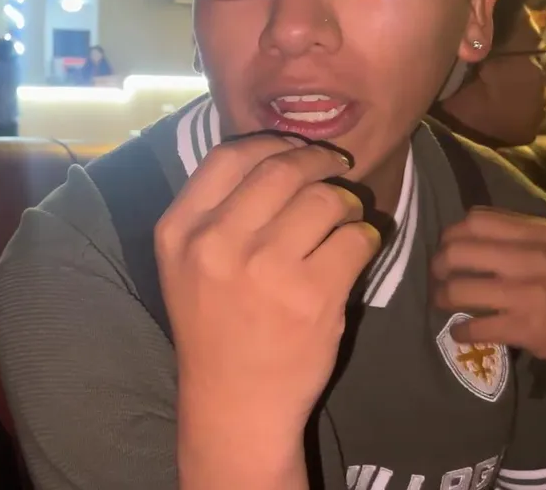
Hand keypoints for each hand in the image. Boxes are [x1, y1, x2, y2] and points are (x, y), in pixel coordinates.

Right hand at [154, 134, 380, 428]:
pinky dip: (366, 238)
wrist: (234, 402)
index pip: (229, 155)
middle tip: (335, 171)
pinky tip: (357, 251)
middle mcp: (216, 242)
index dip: (272, 142)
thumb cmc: (214, 327)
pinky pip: (356, 239)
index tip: (295, 151)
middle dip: (318, 163)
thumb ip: (213, 211)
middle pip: (282, 168)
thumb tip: (275, 154)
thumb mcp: (186, 263)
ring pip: (326, 199)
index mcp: (179, 230)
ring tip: (346, 218)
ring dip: (346, 202)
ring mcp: (265, 268)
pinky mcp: (312, 295)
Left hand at [434, 208, 545, 397]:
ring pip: (459, 289)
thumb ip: (525, 236)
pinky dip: (460, 331)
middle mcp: (534, 259)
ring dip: (442, 298)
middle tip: (438, 277)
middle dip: (438, 265)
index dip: (451, 234)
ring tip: (442, 303)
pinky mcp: (529, 329)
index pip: (476, 220)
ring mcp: (530, 294)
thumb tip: (473, 231)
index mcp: (543, 234)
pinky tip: (460, 333)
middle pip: (458, 251)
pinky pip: (475, 327)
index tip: (448, 248)